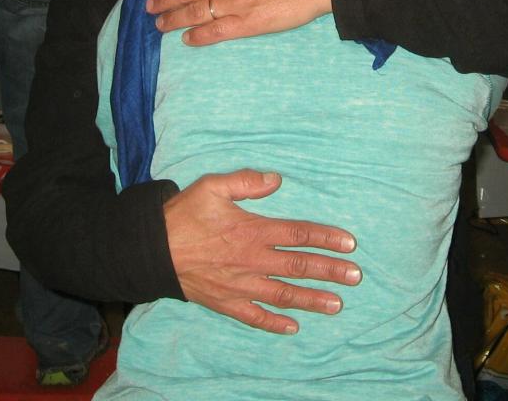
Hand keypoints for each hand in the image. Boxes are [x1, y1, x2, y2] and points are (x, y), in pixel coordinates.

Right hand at [163, 169, 360, 333]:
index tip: (349, 244)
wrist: (152, 248)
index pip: (298, 235)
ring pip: (283, 294)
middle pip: (298, 267)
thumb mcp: (213, 186)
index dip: (326, 238)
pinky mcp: (226, 301)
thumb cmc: (184, 214)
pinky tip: (293, 328)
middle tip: (356, 276)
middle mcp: (252, 260)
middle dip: (329, 271)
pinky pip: (254, 316)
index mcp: (253, 231)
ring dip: (312, 299)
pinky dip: (274, 323)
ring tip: (337, 304)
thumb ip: (246, 181)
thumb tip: (276, 179)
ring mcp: (241, 285)